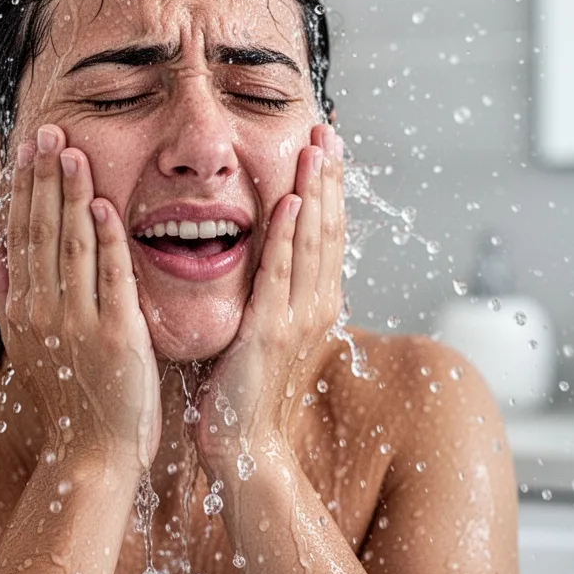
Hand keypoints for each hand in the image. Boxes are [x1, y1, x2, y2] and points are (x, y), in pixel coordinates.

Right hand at [0, 124, 160, 467]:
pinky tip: (103, 205)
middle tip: (49, 131)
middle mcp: (42, 311)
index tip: (30, 148)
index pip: (21, 235)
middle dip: (45, 178)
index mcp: (22, 309)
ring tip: (72, 152)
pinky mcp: (114, 337)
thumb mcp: (29, 342)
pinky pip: (109, 278)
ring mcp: (76, 324)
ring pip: (70, 246)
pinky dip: (105, 241)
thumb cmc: (70, 397)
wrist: (91, 455)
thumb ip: (11, 294)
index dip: (25, 189)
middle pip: (41, 231)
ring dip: (71, 195)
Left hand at [194, 123, 345, 460]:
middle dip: (329, 176)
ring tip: (316, 148)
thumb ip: (268, 291)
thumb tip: (262, 255)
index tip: (325, 145)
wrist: (244, 443)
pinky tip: (293, 202)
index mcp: (313, 302)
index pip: (326, 232)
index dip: (328, 187)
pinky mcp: (271, 332)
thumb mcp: (263, 328)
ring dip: (316, 191)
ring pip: (313, 242)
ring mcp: (297, 318)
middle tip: (327, 130)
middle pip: (328, 227)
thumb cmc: (244, 387)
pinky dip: (290, 236)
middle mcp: (315, 305)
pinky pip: (282, 274)